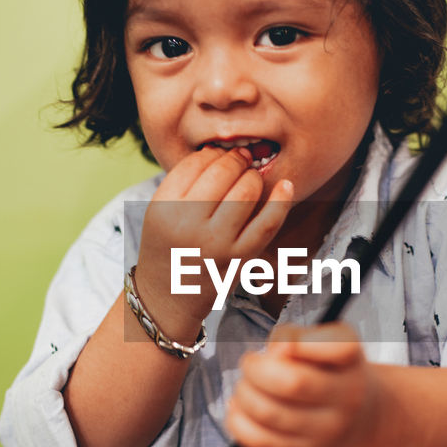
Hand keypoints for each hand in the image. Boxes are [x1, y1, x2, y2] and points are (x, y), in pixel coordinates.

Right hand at [134, 147, 292, 339]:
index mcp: (164, 207)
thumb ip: (184, 181)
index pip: (195, 164)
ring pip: (246, 191)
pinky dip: (281, 201)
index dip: (212, 153)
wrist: (167, 296)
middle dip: (236, 160)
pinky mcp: (239, 258)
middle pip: (222, 172)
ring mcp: (216, 242)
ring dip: (253, 177)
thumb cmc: (167, 245)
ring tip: (251, 178)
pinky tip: (286, 185)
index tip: (219, 155)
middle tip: (241, 160)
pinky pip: (267, 223)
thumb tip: (223, 150)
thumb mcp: (159, 211)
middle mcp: (188, 224)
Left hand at [226, 323, 379, 446]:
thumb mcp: (325, 343)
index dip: (300, 342)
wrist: (361, 416)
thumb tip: (275, 351)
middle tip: (250, 363)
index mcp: (351, 361)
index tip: (284, 344)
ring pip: (270, 414)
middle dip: (256, 369)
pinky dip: (239, 422)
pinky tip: (239, 408)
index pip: (338, 347)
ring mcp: (327, 429)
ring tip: (245, 386)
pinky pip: (261, 441)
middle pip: (293, 383)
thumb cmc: (332, 371)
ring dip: (245, 394)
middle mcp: (347, 397)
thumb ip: (297, 336)